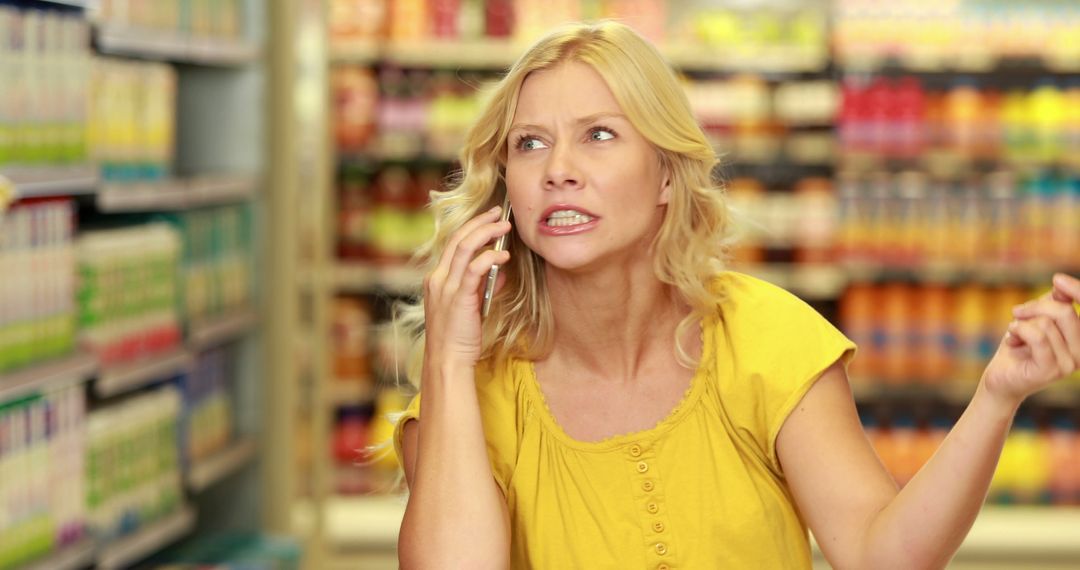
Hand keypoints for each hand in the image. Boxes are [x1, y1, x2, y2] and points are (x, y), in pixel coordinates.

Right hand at [422, 205, 511, 366]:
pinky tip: (504, 256)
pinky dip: (490, 257)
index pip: (453, 243)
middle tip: (499, 213)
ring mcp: (445, 287)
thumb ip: (482, 286)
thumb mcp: (470, 307)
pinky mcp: (458, 297)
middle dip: (480, 222)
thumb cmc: (458, 338)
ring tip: (505, 227)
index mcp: (437, 279)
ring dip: (486, 233)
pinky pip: (474, 268)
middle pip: (458, 238)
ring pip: (465, 248)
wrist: (447, 360)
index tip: (489, 218)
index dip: (471, 227)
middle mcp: (438, 278)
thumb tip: (500, 271)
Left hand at [980, 273, 1079, 404]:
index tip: (1057, 280)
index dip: (1078, 291)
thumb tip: (1061, 283)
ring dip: (1022, 324)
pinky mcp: (1050, 370)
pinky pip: (1038, 337)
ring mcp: (1069, 363)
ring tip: (1015, 334)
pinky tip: (1011, 337)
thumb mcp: (1035, 318)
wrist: (1000, 377)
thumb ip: (1051, 302)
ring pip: (1046, 323)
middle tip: (1017, 313)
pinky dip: (1019, 330)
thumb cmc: (1018, 345)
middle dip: (1034, 307)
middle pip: (1064, 311)